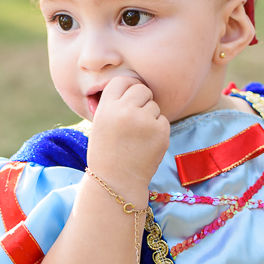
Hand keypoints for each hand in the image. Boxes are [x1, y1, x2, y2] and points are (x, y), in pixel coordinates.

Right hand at [87, 76, 169, 204]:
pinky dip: (157, 130)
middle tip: (135, 119)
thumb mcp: (100, 124)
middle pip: (141, 89)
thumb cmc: (106, 153)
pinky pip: (163, 120)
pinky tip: (146, 144)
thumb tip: (134, 85)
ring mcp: (144, 121)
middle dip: (141, 100)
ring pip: (154, 106)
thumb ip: (114, 104)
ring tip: (137, 137)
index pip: (122, 81)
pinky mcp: (160, 132)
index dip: (126, 89)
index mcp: (107, 108)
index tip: (128, 100)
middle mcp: (125, 111)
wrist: (116, 182)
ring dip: (149, 117)